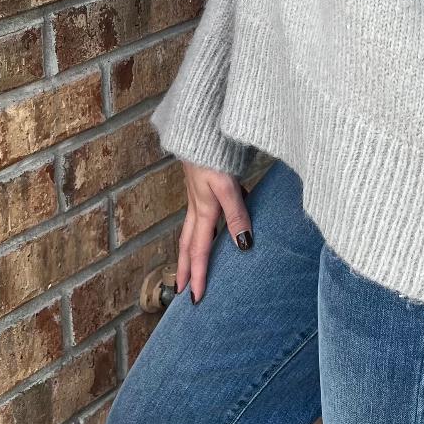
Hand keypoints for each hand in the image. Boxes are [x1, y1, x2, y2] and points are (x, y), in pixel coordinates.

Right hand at [175, 162, 253, 303]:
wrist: (200, 123)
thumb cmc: (211, 152)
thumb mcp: (226, 185)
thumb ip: (236, 213)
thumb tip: (244, 245)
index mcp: (203, 209)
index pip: (200, 251)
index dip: (199, 276)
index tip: (195, 299)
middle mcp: (198, 204)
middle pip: (189, 243)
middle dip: (185, 268)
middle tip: (180, 292)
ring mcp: (199, 192)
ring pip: (194, 228)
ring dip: (193, 248)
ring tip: (194, 264)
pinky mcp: (204, 181)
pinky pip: (203, 211)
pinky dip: (206, 224)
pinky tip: (220, 222)